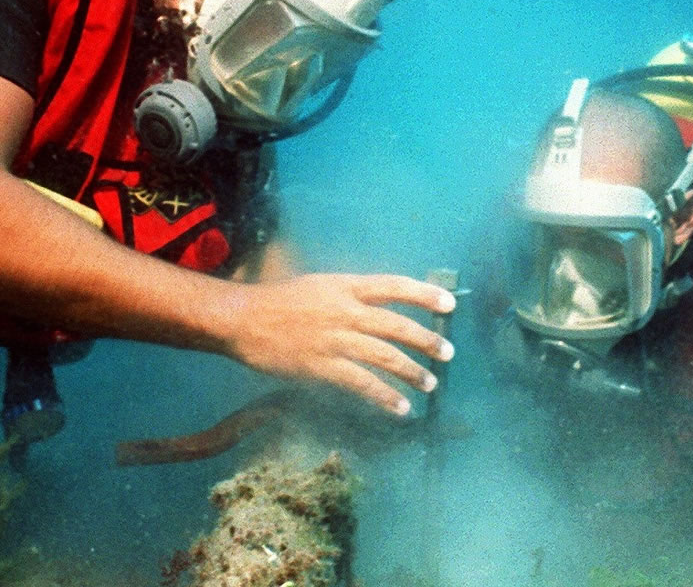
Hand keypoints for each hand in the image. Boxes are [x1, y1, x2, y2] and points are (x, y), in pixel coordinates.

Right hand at [215, 273, 455, 416]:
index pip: (394, 285)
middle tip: (448, 352)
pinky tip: (401, 407)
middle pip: (397, 325)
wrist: (242, 319)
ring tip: (430, 384)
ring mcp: (334, 339)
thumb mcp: (318, 286)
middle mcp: (344, 310)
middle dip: (427, 340)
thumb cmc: (278, 302)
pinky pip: (362, 383)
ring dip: (412, 372)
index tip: (450, 304)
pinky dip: (385, 397)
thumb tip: (378, 308)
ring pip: (385, 356)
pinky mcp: (322, 366)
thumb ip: (348, 296)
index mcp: (345, 287)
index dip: (425, 294)